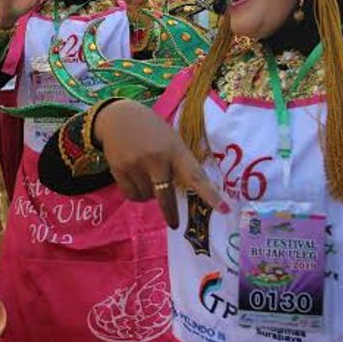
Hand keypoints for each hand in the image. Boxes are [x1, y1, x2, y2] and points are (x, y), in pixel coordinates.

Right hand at [93, 99, 226, 228]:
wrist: (118, 116)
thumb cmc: (151, 129)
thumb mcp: (171, 139)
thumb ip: (178, 161)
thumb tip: (186, 190)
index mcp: (175, 150)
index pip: (196, 176)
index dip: (211, 195)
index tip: (225, 209)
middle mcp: (156, 159)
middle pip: (166, 196)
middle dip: (171, 213)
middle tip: (175, 225)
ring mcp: (136, 164)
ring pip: (147, 196)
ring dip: (149, 194)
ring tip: (145, 176)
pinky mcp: (119, 169)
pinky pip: (132, 195)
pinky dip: (136, 193)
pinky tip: (135, 179)